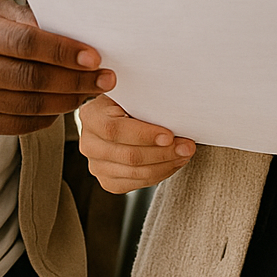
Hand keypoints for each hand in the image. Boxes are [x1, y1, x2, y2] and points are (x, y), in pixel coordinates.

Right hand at [0, 0, 113, 134]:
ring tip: (92, 91)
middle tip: (107, 78)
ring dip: (69, 100)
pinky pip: (20, 125)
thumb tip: (65, 28)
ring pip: (31, 105)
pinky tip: (65, 105)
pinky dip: (48, 117)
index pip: (26, 43)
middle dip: (76, 80)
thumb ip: (23, 15)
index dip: (63, 51)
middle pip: (33, 78)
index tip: (94, 56)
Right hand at [78, 94, 195, 193]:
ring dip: (166, 164)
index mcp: (91, 115)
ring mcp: (96, 165)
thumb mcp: (134, 93)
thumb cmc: (132, 101)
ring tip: (185, 153)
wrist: (123, 116)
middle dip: (163, 152)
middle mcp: (89, 143)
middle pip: (127, 155)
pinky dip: (159, 174)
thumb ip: (145, 99)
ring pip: (134, 172)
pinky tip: (174, 162)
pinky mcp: (108, 181)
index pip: (114, 129)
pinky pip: (136, 183)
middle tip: (187, 146)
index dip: (143, 135)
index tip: (169, 135)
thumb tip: (175, 110)